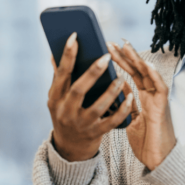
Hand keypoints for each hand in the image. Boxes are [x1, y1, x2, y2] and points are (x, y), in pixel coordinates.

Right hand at [47, 32, 133, 161]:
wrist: (69, 147)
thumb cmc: (65, 113)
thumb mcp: (57, 98)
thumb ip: (59, 78)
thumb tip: (55, 52)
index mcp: (55, 98)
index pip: (61, 74)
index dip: (67, 55)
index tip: (75, 37)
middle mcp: (65, 112)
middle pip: (78, 90)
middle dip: (92, 72)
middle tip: (106, 56)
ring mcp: (80, 124)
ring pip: (98, 107)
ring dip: (111, 91)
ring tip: (121, 77)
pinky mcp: (95, 134)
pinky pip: (111, 121)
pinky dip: (122, 109)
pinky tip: (129, 97)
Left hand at [107, 40, 175, 170]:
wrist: (157, 160)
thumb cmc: (145, 142)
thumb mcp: (129, 120)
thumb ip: (123, 105)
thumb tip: (110, 92)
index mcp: (142, 97)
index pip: (130, 74)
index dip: (120, 61)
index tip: (107, 48)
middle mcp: (151, 95)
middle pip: (137, 70)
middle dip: (124, 55)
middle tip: (110, 42)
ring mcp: (157, 100)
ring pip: (148, 75)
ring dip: (138, 60)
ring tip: (126, 46)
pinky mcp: (163, 108)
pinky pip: (160, 89)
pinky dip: (155, 76)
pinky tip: (147, 66)